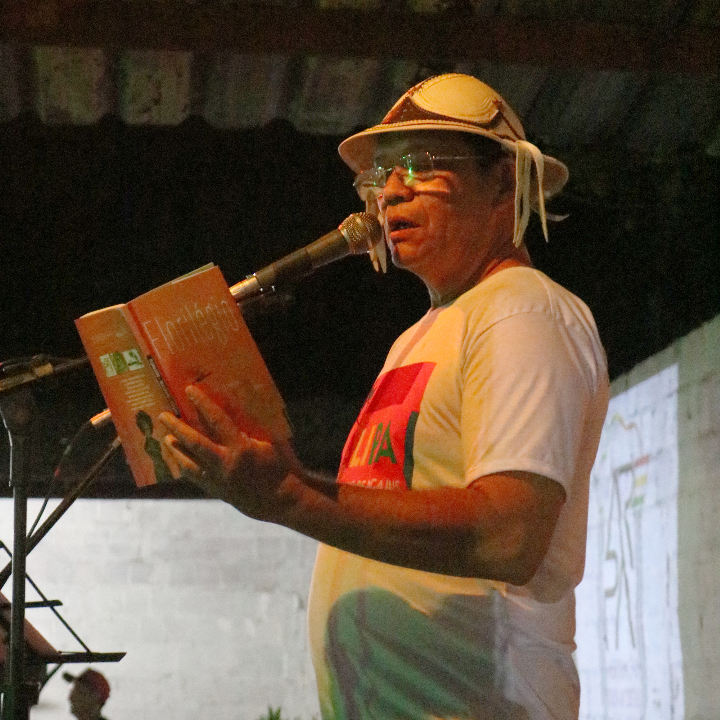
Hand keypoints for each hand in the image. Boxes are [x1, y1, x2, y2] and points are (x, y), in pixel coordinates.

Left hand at [159, 385, 296, 520]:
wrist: (280, 500)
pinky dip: (185, 468)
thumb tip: (239, 405)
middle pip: (195, 442)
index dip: (203, 404)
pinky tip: (179, 461)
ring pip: (189, 463)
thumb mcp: (271, 442)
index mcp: (241, 447)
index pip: (217, 420)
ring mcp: (218, 479)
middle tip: (163, 416)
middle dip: (177, 428)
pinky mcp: (216, 491)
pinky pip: (195, 478)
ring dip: (176, 450)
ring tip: (167, 439)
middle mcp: (226, 462)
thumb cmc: (280, 466)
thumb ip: (254, 426)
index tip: (189, 390)